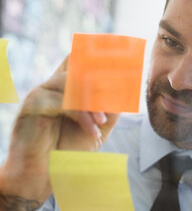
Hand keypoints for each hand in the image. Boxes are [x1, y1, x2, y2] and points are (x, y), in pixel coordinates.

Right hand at [0, 56, 119, 205]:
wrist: (47, 174)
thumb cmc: (71, 148)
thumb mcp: (99, 125)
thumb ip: (111, 105)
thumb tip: (128, 87)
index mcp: (67, 87)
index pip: (80, 58)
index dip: (99, 52)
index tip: (124, 48)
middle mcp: (53, 85)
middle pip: (79, 65)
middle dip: (102, 77)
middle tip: (121, 88)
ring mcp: (41, 93)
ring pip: (73, 84)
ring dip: (93, 103)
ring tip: (101, 122)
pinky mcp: (32, 106)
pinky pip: (64, 103)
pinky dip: (82, 117)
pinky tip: (92, 132)